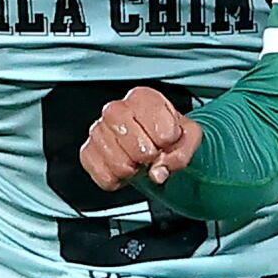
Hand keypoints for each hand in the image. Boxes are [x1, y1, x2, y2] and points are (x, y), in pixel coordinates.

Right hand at [81, 86, 202, 190]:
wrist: (156, 144)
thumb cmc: (170, 134)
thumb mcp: (189, 137)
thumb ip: (182, 152)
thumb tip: (158, 172)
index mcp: (142, 98)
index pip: (157, 124)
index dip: (167, 139)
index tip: (168, 140)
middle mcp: (115, 110)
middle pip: (131, 139)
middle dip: (147, 154)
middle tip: (153, 154)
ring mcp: (98, 131)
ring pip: (116, 161)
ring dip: (133, 168)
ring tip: (138, 160)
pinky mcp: (88, 152)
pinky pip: (103, 175)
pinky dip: (119, 180)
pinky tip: (125, 168)